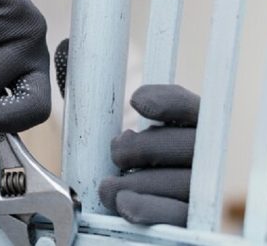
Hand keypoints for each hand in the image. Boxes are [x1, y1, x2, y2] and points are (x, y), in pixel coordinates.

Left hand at [54, 39, 198, 225]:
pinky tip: (124, 206)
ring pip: (181, 183)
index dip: (168, 101)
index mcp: (184, 122)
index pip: (187, 105)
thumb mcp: (100, 117)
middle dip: (147, 146)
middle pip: (188, 144)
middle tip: (117, 151)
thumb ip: (89, 87)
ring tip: (108, 185)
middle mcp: (199, 154)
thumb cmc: (114, 154)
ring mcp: (197, 190)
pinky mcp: (188, 221)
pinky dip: (151, 211)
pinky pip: (179, 218)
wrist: (115, 200)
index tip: (137, 100)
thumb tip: (67, 45)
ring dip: (139, 182)